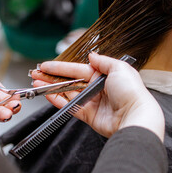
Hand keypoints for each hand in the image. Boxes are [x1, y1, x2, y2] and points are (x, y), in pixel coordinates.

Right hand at [32, 53, 164, 140]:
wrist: (135, 116)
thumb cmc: (131, 92)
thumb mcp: (119, 68)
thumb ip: (103, 61)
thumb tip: (92, 55)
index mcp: (103, 75)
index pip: (77, 69)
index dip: (60, 67)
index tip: (46, 66)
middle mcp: (96, 88)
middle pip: (69, 81)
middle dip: (52, 78)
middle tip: (36, 75)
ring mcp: (91, 102)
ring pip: (67, 93)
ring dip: (51, 89)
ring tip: (37, 84)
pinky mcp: (88, 115)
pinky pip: (69, 107)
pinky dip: (58, 101)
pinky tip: (47, 95)